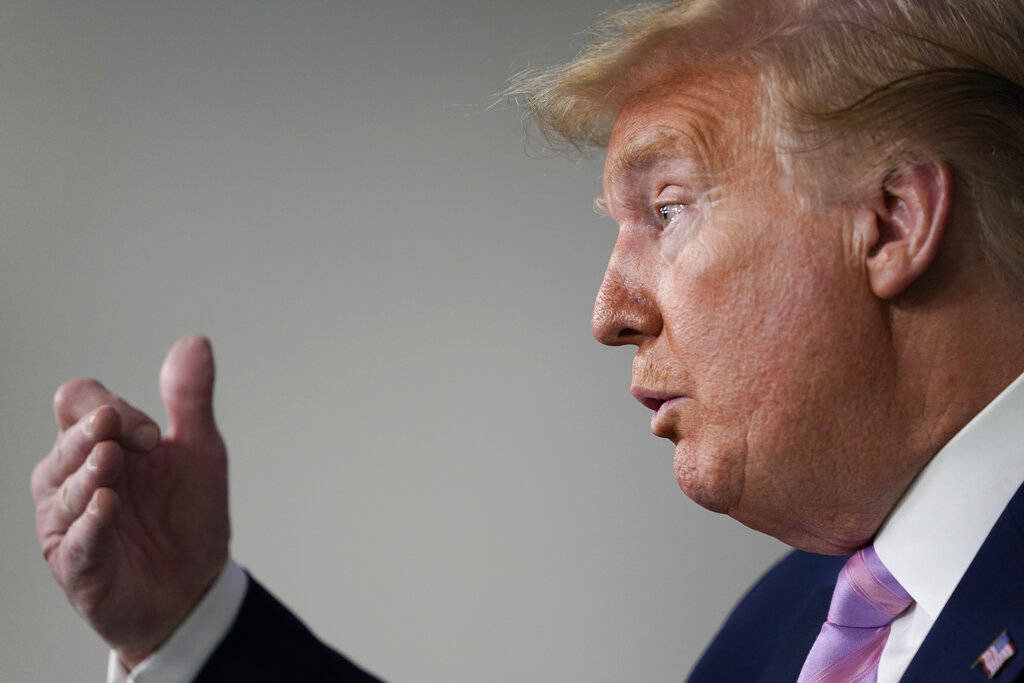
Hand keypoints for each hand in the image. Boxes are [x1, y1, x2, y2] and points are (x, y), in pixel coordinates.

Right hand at [31, 336, 229, 667]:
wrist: (197, 586)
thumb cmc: (187, 516)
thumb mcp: (199, 451)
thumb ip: (190, 399)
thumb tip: (196, 341)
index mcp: (99, 445)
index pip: (79, 403)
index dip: (110, 406)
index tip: (153, 433)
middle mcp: (74, 478)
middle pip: (64, 440)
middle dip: (94, 431)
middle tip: (124, 432)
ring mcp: (70, 521)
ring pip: (60, 487)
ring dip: (86, 471)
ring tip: (110, 461)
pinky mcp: (77, 563)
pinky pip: (74, 538)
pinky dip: (89, 520)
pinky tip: (106, 505)